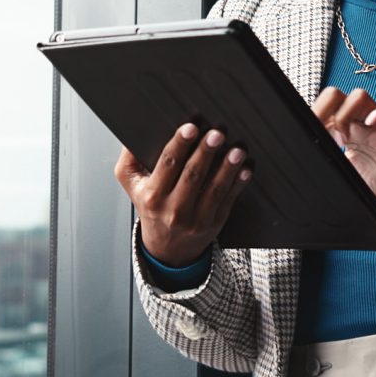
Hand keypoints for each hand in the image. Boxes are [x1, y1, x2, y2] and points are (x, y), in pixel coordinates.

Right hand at [114, 123, 251, 267]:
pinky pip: (228, 201)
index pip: (167, 165)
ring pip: (214, 189)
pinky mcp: (215, 223)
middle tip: (217, 133)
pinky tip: (245, 170)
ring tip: (236, 151)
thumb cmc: (152, 208)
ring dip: (227, 168)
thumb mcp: (133, 186)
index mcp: (153, 196)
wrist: (167, 248)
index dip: (180, 144)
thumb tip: (131, 136)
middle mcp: (174, 210)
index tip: (190, 127)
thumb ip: (130, 160)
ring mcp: (196, 219)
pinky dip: (238, 184)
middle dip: (205, 152)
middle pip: (192, 175)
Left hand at [312, 86, 375, 203]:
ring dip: (347, 112)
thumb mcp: (347, 178)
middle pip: (335, 95)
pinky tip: (372, 123)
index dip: (311, 117)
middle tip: (322, 134)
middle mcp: (358, 123)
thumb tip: (309, 174)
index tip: (304, 134)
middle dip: (323, 109)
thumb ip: (331, 171)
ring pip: (360, 96)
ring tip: (346, 138)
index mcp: (343, 133)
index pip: (321, 111)